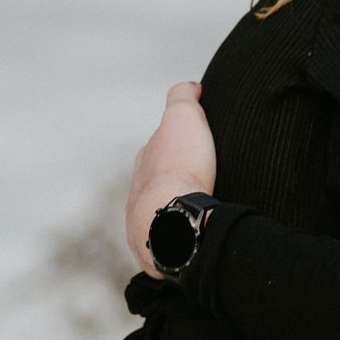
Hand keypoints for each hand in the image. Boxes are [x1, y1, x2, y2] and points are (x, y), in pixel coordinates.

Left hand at [125, 83, 216, 275]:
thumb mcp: (183, 117)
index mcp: (145, 161)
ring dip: (176, 215)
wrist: (176, 218)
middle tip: (202, 183)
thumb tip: (192, 86)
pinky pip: (167, 243)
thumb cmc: (181, 168)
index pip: (158, 148)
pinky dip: (179, 238)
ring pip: (159, 216)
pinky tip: (194, 238)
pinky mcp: (153, 252)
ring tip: (201, 215)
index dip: (177, 145)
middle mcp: (137, 193)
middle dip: (174, 183)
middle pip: (156, 184)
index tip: (196, 148)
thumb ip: (183, 96)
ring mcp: (142, 224)